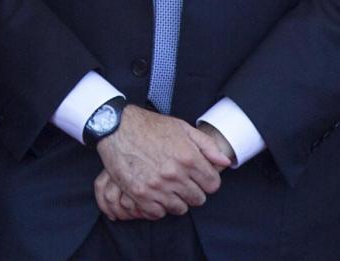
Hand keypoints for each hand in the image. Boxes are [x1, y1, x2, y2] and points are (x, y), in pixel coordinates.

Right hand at [95, 106, 230, 219]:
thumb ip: (207, 146)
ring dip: (176, 200)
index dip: (207, 181)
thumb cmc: (148, 126)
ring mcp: (156, 186)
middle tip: (182, 182)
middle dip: (193, 191)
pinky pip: (158, 213)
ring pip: (180, 209)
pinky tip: (155, 194)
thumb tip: (225, 162)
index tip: (198, 177)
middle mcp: (174, 174)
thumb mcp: (181, 128)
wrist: (115, 126)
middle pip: (198, 199)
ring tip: (168, 188)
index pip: (212, 185)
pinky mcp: (139, 194)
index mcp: (188, 157)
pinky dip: (158, 206)